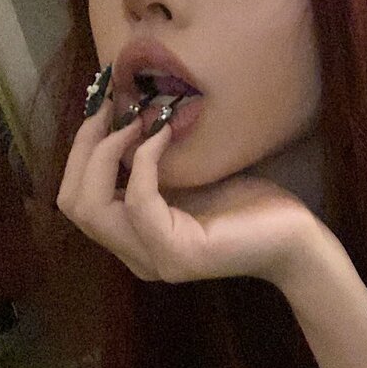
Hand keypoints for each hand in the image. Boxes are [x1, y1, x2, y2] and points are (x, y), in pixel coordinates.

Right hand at [56, 97, 319, 285]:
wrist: (294, 236)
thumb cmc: (249, 204)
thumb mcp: (188, 175)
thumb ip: (151, 161)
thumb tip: (123, 111)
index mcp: (133, 239)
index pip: (77, 198)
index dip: (81, 149)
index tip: (105, 107)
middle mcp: (136, 256)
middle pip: (72, 203)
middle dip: (85, 148)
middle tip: (112, 109)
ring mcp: (153, 260)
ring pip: (91, 207)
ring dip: (107, 153)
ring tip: (137, 120)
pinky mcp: (176, 254)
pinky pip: (138, 201)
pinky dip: (144, 161)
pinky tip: (162, 136)